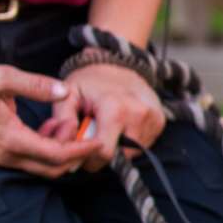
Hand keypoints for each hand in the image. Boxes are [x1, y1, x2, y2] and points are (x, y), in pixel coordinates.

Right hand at [0, 62, 96, 178]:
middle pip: (51, 168)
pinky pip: (29, 158)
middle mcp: (6, 154)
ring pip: (40, 165)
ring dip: (60, 151)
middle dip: (75, 155)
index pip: (56, 156)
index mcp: (11, 139)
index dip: (81, 151)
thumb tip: (65, 91)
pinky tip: (49, 126)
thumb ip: (38, 86)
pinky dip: (46, 148)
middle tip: (89, 134)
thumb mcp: (5, 77)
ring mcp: (0, 155)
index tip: (99, 143)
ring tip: (65, 124)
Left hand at [42, 62, 167, 170]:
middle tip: (94, 138)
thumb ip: (63, 122)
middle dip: (104, 154)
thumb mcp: (67, 96)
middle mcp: (139, 113)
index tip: (82, 151)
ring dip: (117, 148)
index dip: (90, 159)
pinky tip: (121, 126)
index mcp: (115, 108)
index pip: (105, 153)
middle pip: (120, 156)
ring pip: (132, 153)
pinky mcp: (160, 121)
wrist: (117, 63)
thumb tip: (66, 149)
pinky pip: (143, 145)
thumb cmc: (89, 81)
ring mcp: (153, 118)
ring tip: (108, 129)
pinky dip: (129, 142)